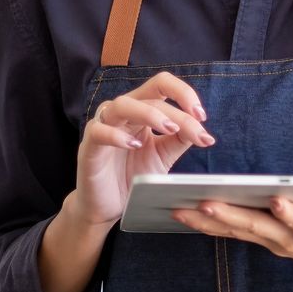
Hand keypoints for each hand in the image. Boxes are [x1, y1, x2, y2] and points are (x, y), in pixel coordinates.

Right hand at [65, 71, 213, 228]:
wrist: (108, 206)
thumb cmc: (133, 175)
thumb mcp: (164, 155)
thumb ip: (180, 139)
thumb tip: (203, 131)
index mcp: (141, 109)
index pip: (162, 86)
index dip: (184, 94)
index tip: (202, 117)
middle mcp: (122, 112)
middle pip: (149, 93)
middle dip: (178, 111)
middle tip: (197, 132)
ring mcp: (103, 125)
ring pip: (123, 105)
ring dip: (150, 114)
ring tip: (170, 129)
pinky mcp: (89, 145)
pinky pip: (99, 131)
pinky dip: (117, 135)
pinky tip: (135, 145)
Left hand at [172, 199, 292, 291]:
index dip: (291, 214)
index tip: (277, 201)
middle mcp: (292, 241)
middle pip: (258, 227)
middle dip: (230, 215)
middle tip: (203, 202)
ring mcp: (278, 244)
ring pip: (240, 231)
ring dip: (209, 222)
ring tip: (180, 209)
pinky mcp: (271, 243)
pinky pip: (238, 234)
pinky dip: (213, 225)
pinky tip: (189, 215)